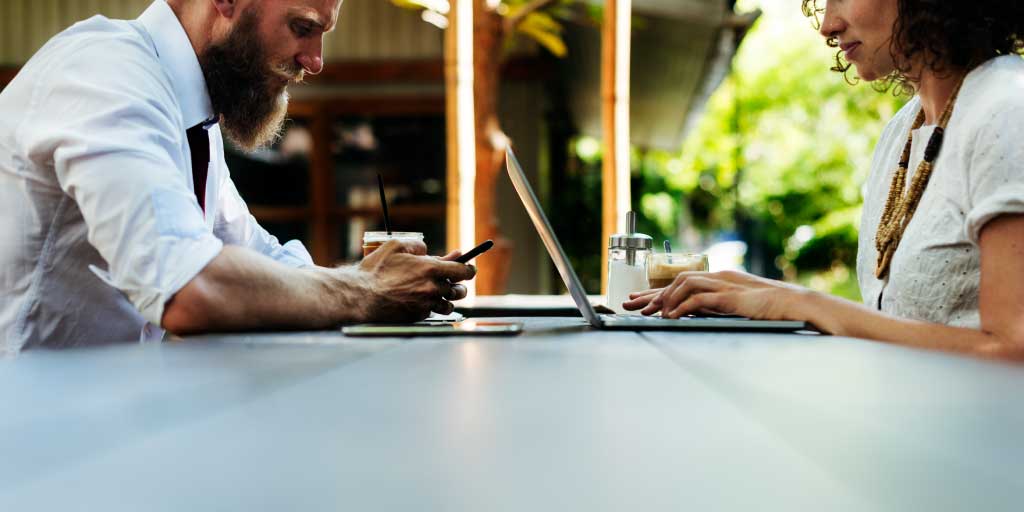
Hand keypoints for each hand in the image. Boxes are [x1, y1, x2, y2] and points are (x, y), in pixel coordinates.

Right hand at [357, 240, 475, 321]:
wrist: (361, 296)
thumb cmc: (376, 270)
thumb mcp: (395, 246)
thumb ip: (416, 245)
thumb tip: (427, 250)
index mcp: (431, 269)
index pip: (463, 271)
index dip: (469, 269)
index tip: (470, 269)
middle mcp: (432, 288)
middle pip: (459, 290)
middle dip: (458, 286)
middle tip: (453, 282)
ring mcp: (426, 304)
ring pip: (448, 305)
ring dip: (447, 299)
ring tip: (438, 294)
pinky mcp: (418, 316)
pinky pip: (432, 313)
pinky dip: (431, 308)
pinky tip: (422, 302)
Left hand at [622, 270, 806, 320]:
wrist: (793, 304)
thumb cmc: (768, 307)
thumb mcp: (736, 305)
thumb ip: (715, 306)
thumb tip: (691, 314)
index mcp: (718, 279)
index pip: (681, 283)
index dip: (657, 292)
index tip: (638, 300)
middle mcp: (717, 277)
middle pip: (676, 280)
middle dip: (651, 294)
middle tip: (630, 304)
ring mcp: (724, 285)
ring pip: (684, 284)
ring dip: (665, 298)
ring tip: (650, 313)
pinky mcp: (729, 297)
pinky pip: (699, 298)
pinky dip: (683, 306)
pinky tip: (671, 316)